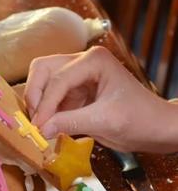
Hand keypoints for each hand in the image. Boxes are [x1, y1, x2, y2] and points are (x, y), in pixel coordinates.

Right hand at [24, 46, 177, 152]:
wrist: (154, 128)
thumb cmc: (140, 119)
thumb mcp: (105, 121)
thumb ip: (71, 122)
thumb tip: (41, 129)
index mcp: (94, 60)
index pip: (59, 79)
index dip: (45, 104)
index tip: (38, 126)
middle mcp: (82, 62)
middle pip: (43, 69)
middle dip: (35, 94)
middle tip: (35, 120)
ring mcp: (76, 76)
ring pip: (42, 79)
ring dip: (36, 100)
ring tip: (39, 123)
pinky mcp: (73, 92)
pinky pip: (49, 96)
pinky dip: (43, 109)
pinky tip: (45, 124)